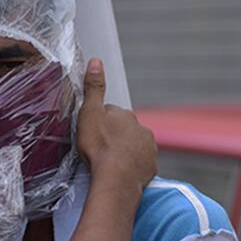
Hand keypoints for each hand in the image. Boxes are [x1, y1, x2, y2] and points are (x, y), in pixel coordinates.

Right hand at [76, 58, 156, 188]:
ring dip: (124, 152)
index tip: (92, 133)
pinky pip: (140, 164)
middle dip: (115, 137)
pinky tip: (120, 173)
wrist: (116, 179)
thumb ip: (94, 88)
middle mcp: (141, 129)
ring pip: (134, 147)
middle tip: (99, 149)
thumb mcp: (89, 114)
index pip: (112, 114)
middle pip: (125, 130)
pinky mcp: (150, 167)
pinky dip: (131, 167)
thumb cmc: (99, 147)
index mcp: (126, 115)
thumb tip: (96, 61)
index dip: (100, 123)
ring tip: (109, 164)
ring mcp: (149, 149)